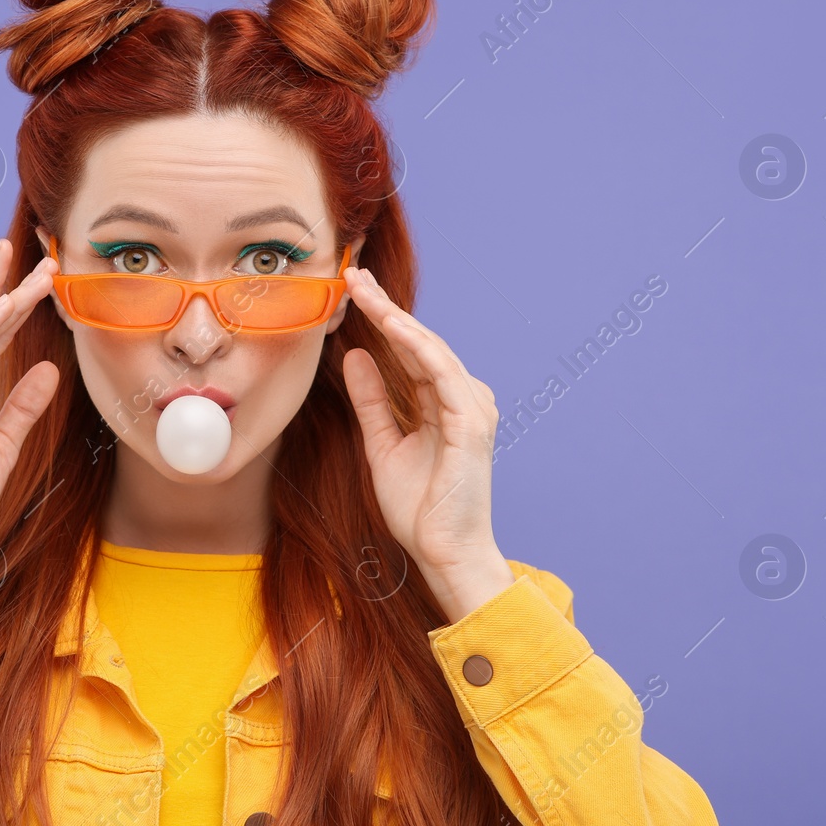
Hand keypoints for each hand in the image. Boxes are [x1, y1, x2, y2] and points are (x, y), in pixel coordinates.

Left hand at [341, 266, 514, 621]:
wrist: (443, 552)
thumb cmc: (420, 508)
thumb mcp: (382, 445)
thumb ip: (372, 401)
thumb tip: (355, 358)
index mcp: (443, 403)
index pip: (409, 351)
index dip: (382, 319)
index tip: (353, 291)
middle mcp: (462, 398)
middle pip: (419, 341)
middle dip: (386, 307)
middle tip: (355, 274)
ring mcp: (471, 407)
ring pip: (429, 349)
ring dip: (396, 317)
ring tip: (365, 291)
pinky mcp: (471, 422)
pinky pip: (441, 372)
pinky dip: (415, 345)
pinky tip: (390, 325)